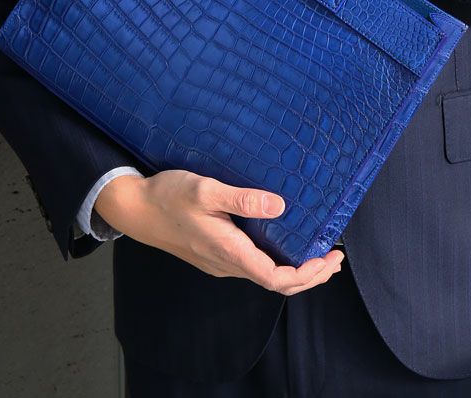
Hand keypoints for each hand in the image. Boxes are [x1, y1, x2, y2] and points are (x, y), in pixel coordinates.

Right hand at [94, 169, 343, 295]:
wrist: (136, 208)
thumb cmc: (168, 196)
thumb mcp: (205, 189)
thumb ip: (242, 198)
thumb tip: (280, 206)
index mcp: (228, 251)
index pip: (277, 278)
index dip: (308, 274)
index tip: (329, 259)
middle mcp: (226, 263)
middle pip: (276, 282)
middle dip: (310, 275)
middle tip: (334, 258)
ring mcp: (220, 261)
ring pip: (265, 275)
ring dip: (295, 270)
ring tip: (317, 253)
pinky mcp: (214, 253)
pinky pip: (253, 265)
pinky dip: (276, 260)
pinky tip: (282, 242)